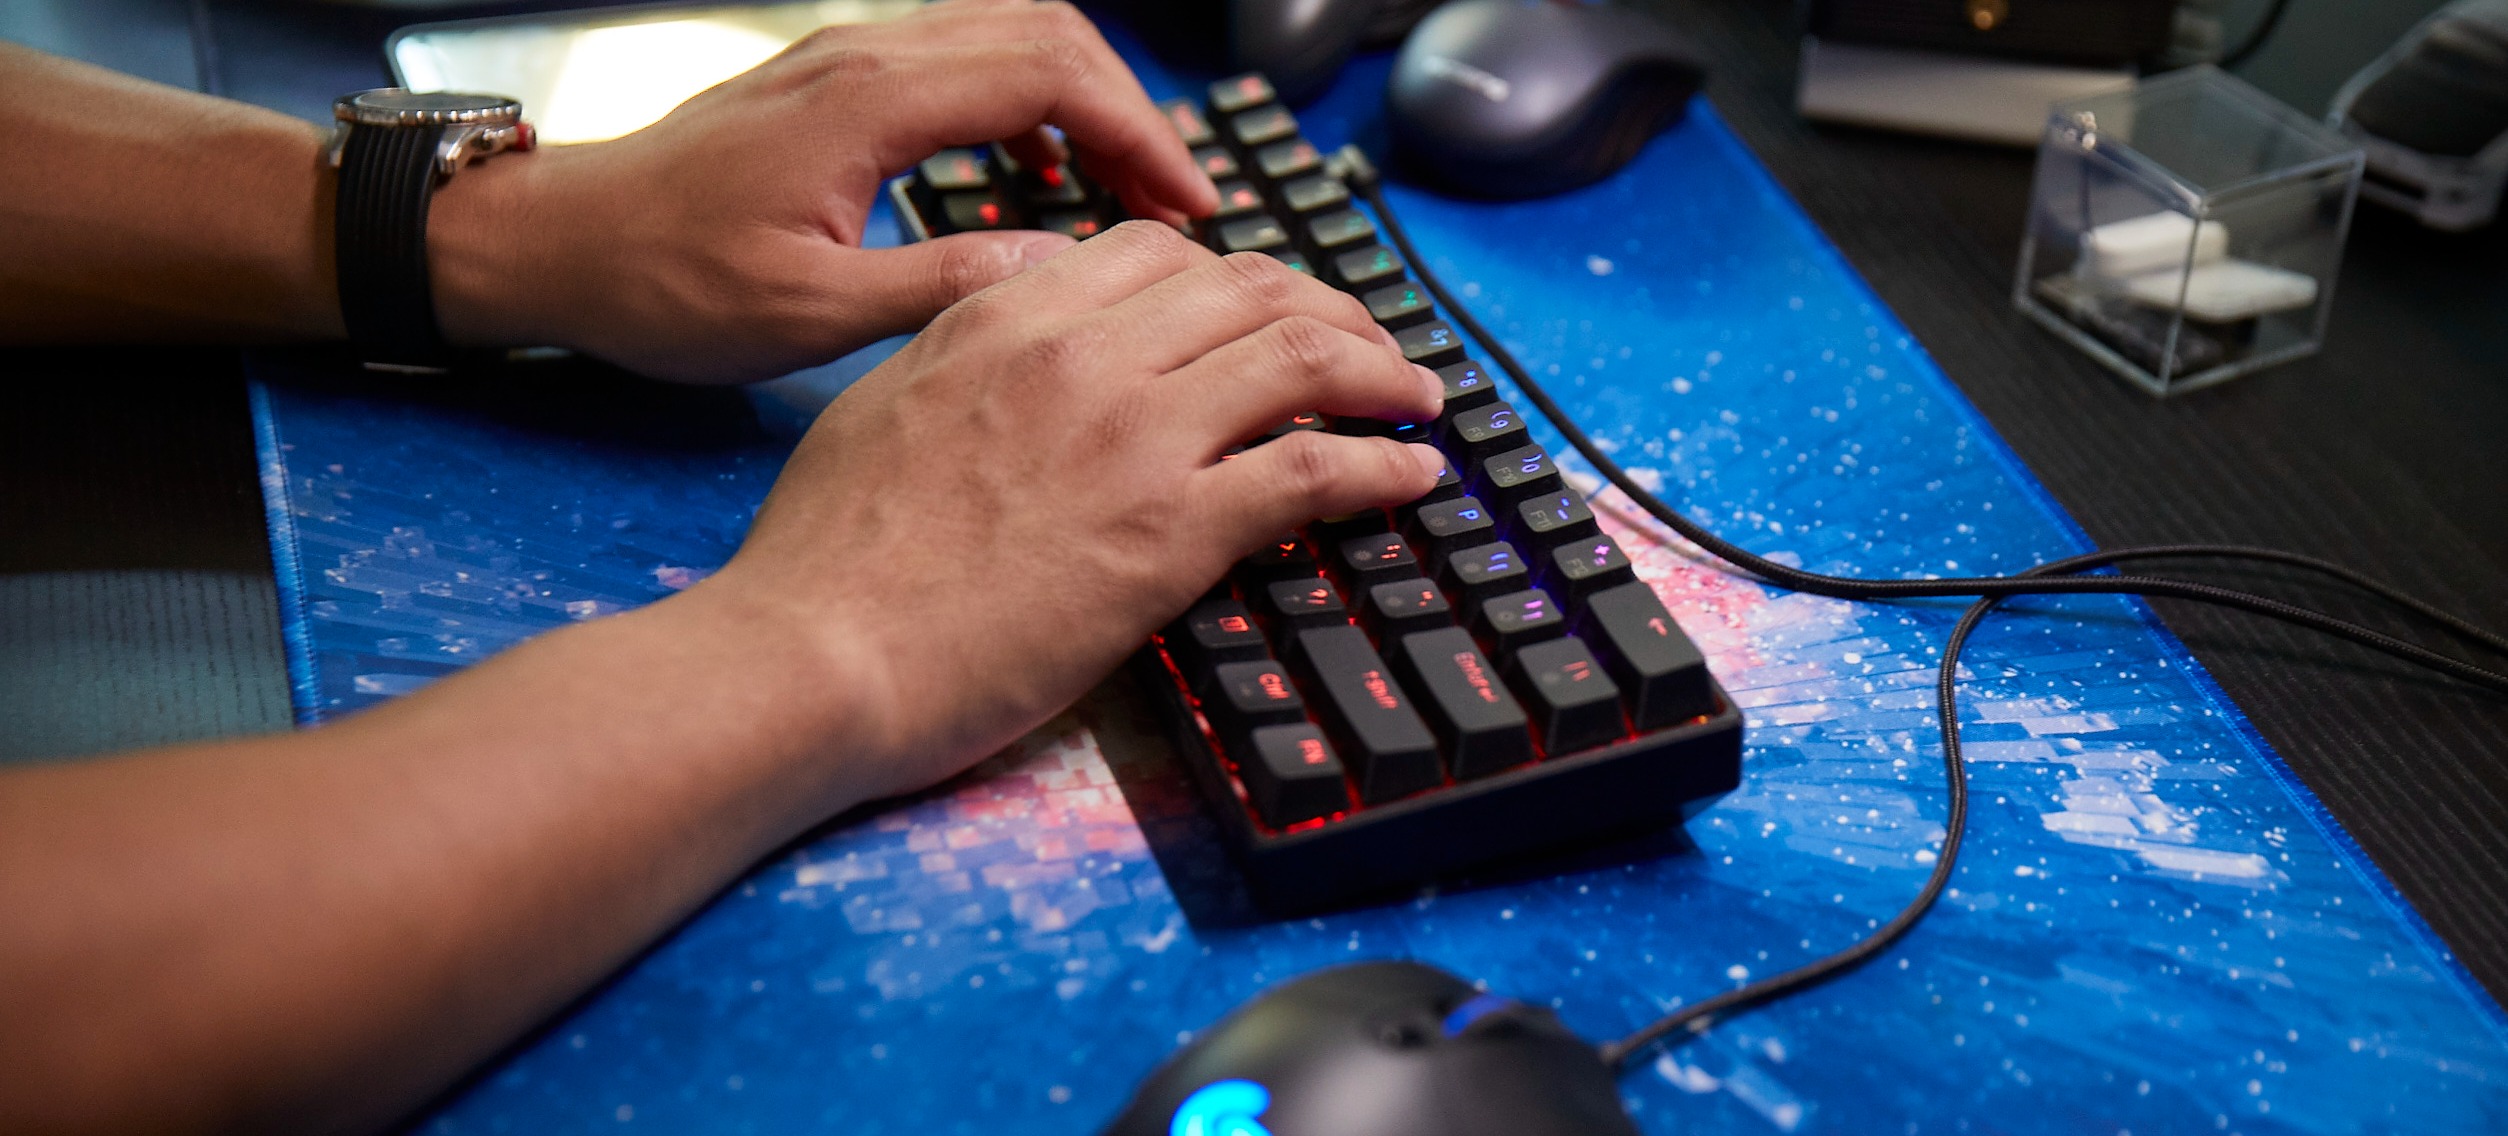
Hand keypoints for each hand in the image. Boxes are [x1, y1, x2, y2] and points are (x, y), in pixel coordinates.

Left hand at [430, 0, 1217, 382]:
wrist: (558, 245)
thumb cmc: (662, 284)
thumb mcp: (806, 315)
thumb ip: (942, 288)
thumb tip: (1059, 273)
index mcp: (867, 105)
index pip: (1049, 73)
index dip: (1137, 133)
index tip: (1185, 206)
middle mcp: (864, 58)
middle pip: (1046, 32)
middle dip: (1129, 110)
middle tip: (1174, 203)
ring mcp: (847, 59)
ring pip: (1007, 34)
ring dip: (1081, 100)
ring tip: (1124, 190)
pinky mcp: (833, 81)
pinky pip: (961, 59)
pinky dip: (1024, 103)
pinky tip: (1035, 175)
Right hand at [704, 222, 1447, 799]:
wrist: (813, 656)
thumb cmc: (827, 560)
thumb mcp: (883, 405)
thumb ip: (962, 348)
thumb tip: (1012, 321)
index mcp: (1005, 319)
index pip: (1158, 254)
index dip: (1234, 277)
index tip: (1265, 311)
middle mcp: (1081, 357)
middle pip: (1250, 290)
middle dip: (1331, 311)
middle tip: (1368, 349)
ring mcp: (1133, 440)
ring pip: (1303, 359)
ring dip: (1381, 372)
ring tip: (1416, 397)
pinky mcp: (1171, 535)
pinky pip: (1316, 472)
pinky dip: (1382, 465)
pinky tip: (1412, 476)